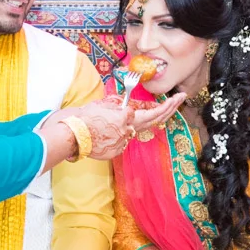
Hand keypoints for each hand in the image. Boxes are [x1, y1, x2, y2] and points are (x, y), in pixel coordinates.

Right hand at [57, 96, 179, 160]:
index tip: (175, 98)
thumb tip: (126, 111)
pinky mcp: (115, 152)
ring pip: (135, 131)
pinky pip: (122, 140)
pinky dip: (119, 134)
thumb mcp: (102, 105)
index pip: (151, 111)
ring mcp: (122, 142)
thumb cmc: (82, 117)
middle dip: (169, 109)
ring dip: (136, 123)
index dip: (165, 105)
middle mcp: (127, 130)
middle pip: (153, 120)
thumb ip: (118, 109)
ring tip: (141, 114)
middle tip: (180, 98)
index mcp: (125, 116)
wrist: (70, 135)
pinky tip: (106, 129)